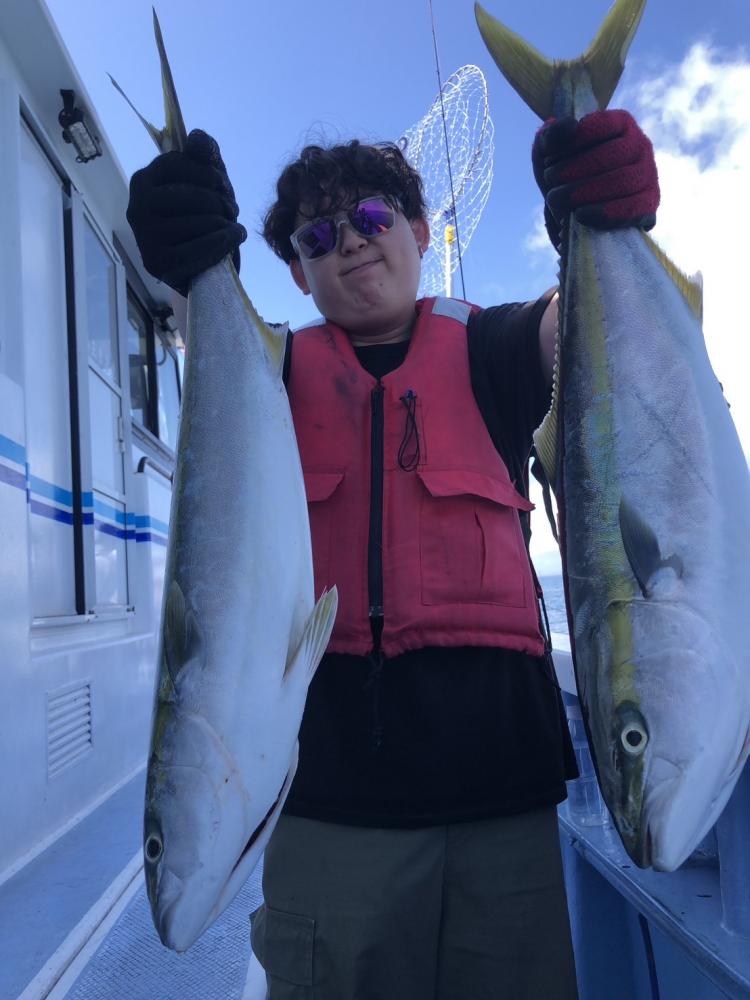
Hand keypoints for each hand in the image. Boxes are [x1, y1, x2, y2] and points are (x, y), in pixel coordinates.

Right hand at [126, 129, 246, 294]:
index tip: (223, 187)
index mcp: (143, 180)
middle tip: (232, 211)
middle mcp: (137, 207)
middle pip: (197, 196)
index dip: (213, 175)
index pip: (184, 165)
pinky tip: (233, 238)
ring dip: (227, 224)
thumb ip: (204, 153)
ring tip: (231, 227)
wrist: (197, 264)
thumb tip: (196, 138)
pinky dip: (225, 243)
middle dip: (223, 203)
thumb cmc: (200, 216)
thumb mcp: (205, 179)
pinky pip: (201, 249)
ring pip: (203, 222)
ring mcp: (146, 237)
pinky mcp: (159, 264)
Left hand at [532, 110, 658, 250]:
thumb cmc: (563, 172)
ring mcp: (648, 174)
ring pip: (624, 180)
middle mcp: (640, 146)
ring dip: (586, 191)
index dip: (574, 141)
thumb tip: (569, 126)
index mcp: (621, 124)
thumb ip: (552, 135)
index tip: (549, 157)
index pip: (603, 126)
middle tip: (549, 178)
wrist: (572, 209)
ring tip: (557, 198)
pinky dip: (606, 213)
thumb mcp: (549, 151)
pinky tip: (581, 215)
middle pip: (614, 154)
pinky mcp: (648, 203)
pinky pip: (633, 208)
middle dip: (576, 168)